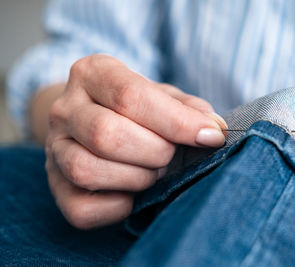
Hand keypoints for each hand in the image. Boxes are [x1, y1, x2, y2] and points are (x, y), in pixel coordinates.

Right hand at [45, 54, 226, 228]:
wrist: (95, 121)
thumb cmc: (136, 110)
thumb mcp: (162, 96)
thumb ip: (187, 108)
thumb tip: (213, 128)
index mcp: (93, 73)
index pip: (132, 96)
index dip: (177, 122)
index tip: (211, 137)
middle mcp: (65, 108)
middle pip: (107, 134)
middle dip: (154, 151)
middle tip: (170, 154)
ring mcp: (54, 148)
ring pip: (87, 169)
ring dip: (136, 178)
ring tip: (153, 172)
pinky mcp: (54, 185)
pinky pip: (81, 208)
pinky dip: (117, 207)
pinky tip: (133, 193)